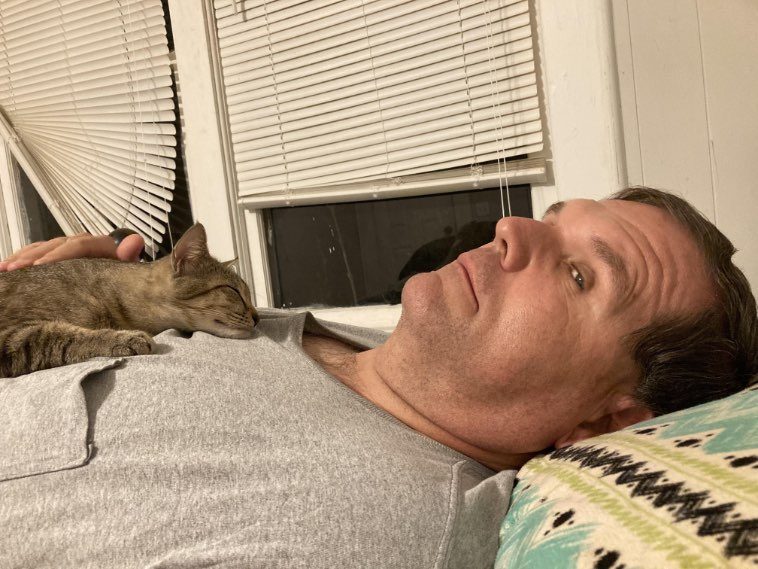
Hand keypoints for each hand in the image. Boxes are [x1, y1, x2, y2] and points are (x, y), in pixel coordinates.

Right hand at [0, 233, 144, 271]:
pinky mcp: (57, 255)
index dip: (58, 255)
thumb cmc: (126, 276)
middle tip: (14, 269)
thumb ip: (129, 255)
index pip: (77, 245)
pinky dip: (21, 259)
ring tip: (5, 269)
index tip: (40, 267)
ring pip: (42, 248)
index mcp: (100, 244)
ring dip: (22, 257)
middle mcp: (82, 242)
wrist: (125, 276)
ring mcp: (68, 247)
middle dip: (33, 257)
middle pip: (54, 246)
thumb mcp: (131, 269)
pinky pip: (37, 253)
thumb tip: (134, 241)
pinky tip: (5, 267)